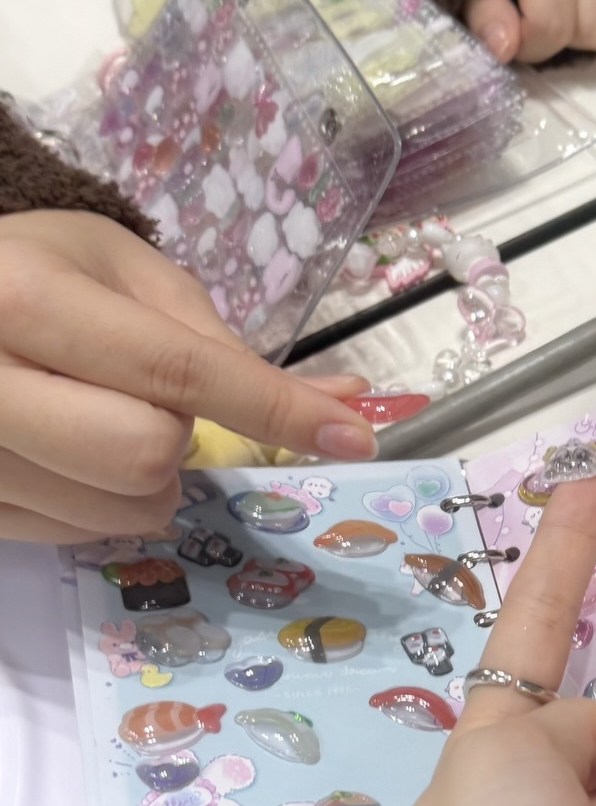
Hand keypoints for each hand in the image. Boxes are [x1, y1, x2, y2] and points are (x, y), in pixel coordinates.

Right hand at [0, 211, 375, 543]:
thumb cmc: (29, 271)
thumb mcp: (119, 270)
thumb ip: (217, 339)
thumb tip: (340, 402)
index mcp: (24, 299)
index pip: (177, 370)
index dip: (274, 408)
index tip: (353, 436)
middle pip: (145, 454)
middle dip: (177, 439)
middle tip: (146, 399)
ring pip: (116, 508)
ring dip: (142, 479)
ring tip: (96, 418)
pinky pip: (70, 535)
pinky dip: (96, 503)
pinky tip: (64, 452)